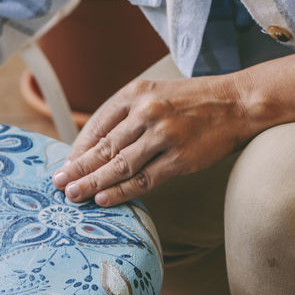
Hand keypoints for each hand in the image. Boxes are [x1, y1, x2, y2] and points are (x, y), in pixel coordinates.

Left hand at [51, 73, 255, 205]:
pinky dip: (121, 192)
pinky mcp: (180, 159)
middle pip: (104, 148)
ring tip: (74, 196)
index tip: (65, 165)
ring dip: (93, 183)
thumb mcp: (154, 94)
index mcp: (135, 94)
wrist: (236, 103)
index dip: (78, 149)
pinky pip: (143, 180)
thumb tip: (95, 146)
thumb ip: (126, 115)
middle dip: (78, 168)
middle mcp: (146, 113)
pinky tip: (104, 200)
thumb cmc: (192, 101)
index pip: (97, 126)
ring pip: (119, 166)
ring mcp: (163, 136)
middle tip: (59, 184)